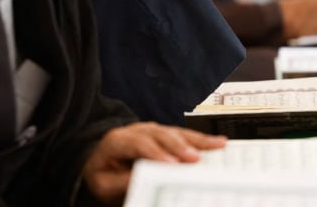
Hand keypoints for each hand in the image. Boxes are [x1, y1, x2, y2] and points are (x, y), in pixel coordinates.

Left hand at [81, 122, 225, 204]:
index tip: (172, 166)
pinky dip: (199, 139)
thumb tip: (146, 180)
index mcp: (116, 141)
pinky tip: (217, 142)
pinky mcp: (162, 135)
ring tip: (216, 146)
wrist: (99, 165)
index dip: (156, 153)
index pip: (138, 144)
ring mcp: (149, 130)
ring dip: (196, 140)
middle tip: (195, 159)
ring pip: (174, 132)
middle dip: (179, 147)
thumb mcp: (106, 185)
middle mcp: (135, 131)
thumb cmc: (103, 176)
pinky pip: (182, 135)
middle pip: (159, 134)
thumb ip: (124, 182)